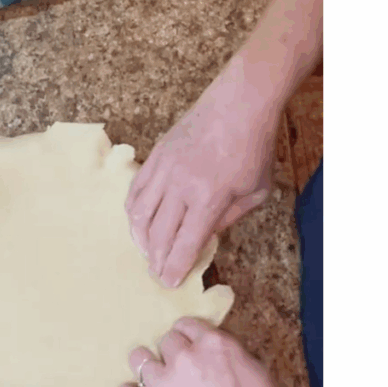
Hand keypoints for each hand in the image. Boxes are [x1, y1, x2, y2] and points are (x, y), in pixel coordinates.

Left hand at [114, 317, 292, 386]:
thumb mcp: (256, 373)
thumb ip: (230, 356)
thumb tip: (215, 354)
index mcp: (213, 345)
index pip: (186, 325)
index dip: (188, 339)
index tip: (190, 350)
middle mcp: (184, 358)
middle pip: (165, 342)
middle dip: (173, 355)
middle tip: (181, 374)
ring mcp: (163, 385)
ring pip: (139, 360)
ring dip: (148, 369)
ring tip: (157, 385)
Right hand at [125, 64, 279, 287]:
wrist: (239, 104)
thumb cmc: (253, 148)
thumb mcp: (255, 192)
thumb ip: (228, 219)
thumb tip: (204, 237)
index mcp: (209, 198)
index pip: (184, 244)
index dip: (174, 268)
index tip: (169, 282)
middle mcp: (181, 186)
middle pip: (158, 234)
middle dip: (156, 260)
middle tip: (157, 272)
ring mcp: (164, 169)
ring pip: (139, 215)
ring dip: (140, 239)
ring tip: (147, 251)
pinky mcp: (155, 156)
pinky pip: (134, 191)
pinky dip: (132, 212)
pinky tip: (138, 222)